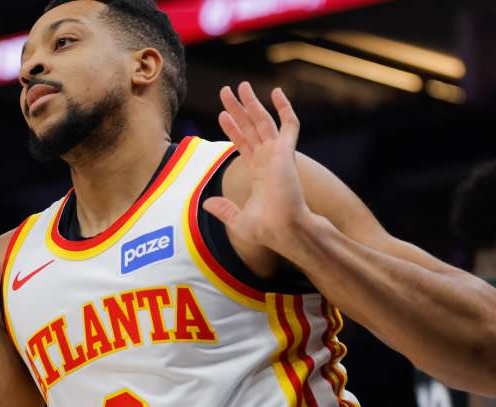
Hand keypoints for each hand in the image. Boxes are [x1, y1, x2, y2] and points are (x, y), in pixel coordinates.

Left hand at [204, 82, 320, 252]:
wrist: (285, 231)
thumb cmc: (267, 230)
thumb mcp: (238, 220)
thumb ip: (224, 209)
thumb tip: (206, 204)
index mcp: (259, 173)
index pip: (243, 144)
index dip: (233, 129)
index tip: (222, 115)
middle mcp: (268, 161)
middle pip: (250, 128)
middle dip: (238, 109)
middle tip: (226, 91)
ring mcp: (278, 155)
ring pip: (263, 122)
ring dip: (252, 103)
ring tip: (241, 86)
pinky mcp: (286, 153)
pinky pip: (289, 125)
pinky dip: (284, 108)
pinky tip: (276, 92)